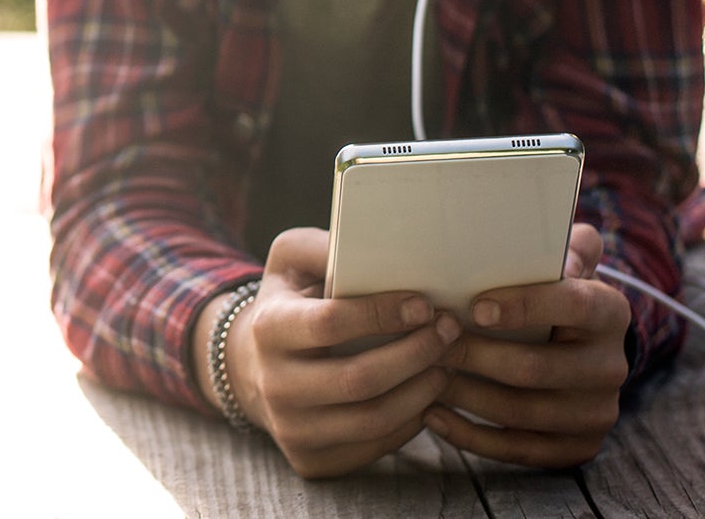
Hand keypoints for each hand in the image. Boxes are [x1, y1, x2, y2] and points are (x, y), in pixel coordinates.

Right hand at [221, 228, 464, 479]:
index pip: (330, 324)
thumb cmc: (289, 303)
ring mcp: (291, 429)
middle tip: (450, 331)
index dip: (383, 314)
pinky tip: (426, 393)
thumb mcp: (291, 261)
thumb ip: (323, 246)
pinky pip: (375, 445)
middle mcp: (273, 385)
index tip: (424, 304)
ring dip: (422, 390)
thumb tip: (369, 244)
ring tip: (447, 362)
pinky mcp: (312, 460)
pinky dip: (411, 420)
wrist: (254, 367)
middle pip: (359, 379)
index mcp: (269, 329)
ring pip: (373, 418)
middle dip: (416, 353)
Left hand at [427, 223, 630, 467]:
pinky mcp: (578, 447)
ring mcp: (597, 412)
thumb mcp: (562, 260)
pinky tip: (432, 415)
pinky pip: (519, 450)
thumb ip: (557, 241)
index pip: (572, 304)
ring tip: (421, 377)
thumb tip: (537, 235)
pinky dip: (470, 436)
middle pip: (535, 367)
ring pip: (522, 412)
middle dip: (474, 356)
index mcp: (610, 311)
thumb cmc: (551, 294)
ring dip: (465, 395)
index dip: (525, 305)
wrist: (581, 350)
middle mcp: (612, 365)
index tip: (475, 307)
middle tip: (427, 343)